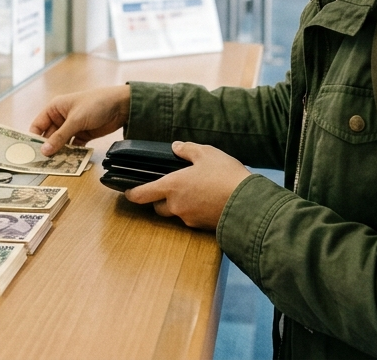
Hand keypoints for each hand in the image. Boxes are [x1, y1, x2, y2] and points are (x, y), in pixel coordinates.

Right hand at [30, 84, 130, 156]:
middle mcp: (61, 118)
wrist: (121, 105)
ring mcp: (72, 127)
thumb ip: (60, 136)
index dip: (33, 138)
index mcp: (55, 108)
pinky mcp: (83, 135)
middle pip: (48, 136)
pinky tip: (68, 163)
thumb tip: (44, 151)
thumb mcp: (76, 120)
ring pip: (60, 143)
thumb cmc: (96, 104)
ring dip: (58, 153)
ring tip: (53, 166)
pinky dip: (71, 154)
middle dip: (46, 149)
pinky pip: (73, 147)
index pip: (38, 125)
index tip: (29, 153)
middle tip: (41, 164)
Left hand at [125, 142, 251, 229]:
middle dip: (161, 199)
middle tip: (173, 187)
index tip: (128, 192)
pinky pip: (192, 219)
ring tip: (197, 191)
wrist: (248, 203)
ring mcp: (189, 219)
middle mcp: (176, 206)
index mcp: (172, 187)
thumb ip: (188, 150)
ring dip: (180, 204)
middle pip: (158, 207)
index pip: (142, 194)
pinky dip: (195, 210)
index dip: (132, 193)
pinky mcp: (202, 228)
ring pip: (177, 213)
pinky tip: (208, 200)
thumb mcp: (207, 154)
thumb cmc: (226, 176)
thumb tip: (176, 148)